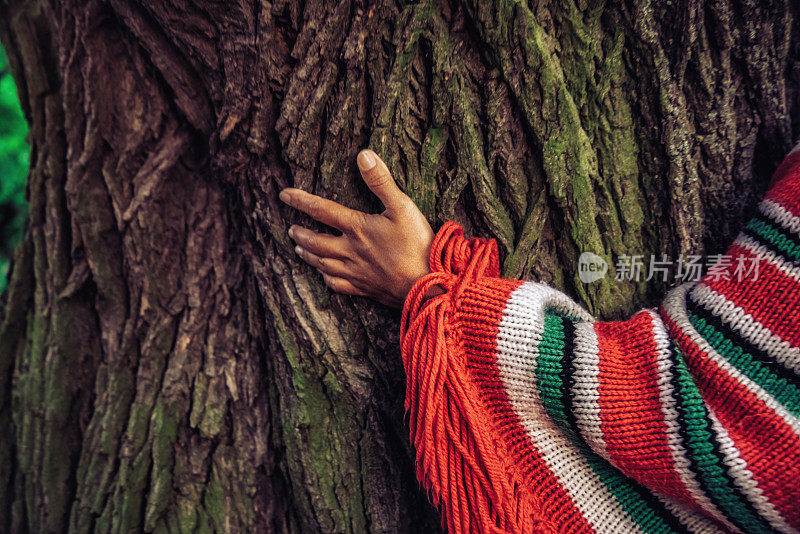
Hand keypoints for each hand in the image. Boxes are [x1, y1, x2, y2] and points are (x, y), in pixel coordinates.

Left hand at [279, 149, 434, 307]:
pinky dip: (327, 278)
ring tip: (299, 248)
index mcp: (357, 228)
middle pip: (316, 241)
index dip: (301, 200)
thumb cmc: (417, 244)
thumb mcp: (403, 206)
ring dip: (308, 254)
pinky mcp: (365, 288)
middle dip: (301, 233)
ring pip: (322, 264)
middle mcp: (350, 250)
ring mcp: (356, 272)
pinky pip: (338, 285)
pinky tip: (325, 276)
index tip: (284, 195)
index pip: (321, 210)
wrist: (427, 285)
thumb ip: (381, 181)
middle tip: (291, 228)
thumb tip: (363, 155)